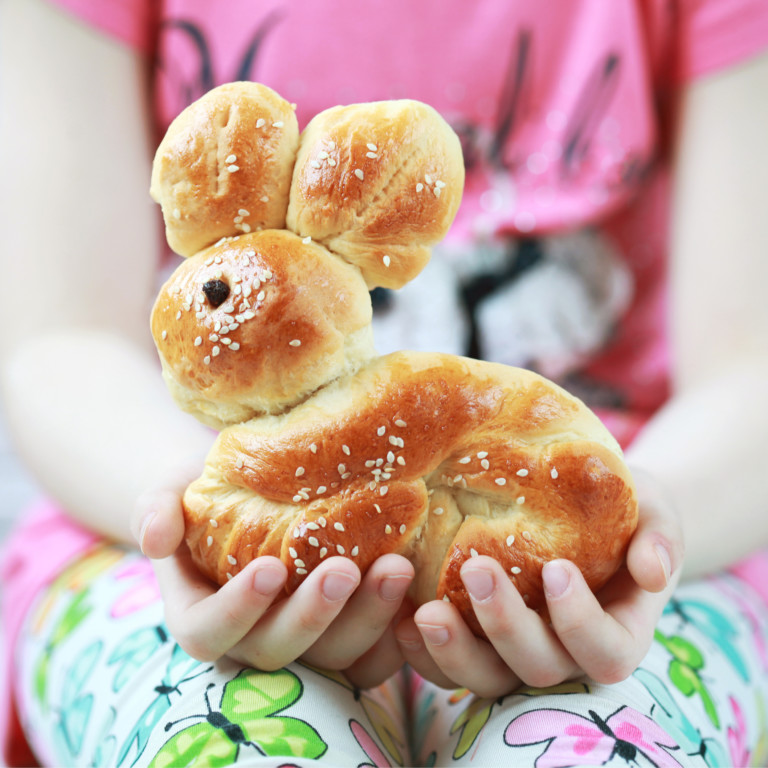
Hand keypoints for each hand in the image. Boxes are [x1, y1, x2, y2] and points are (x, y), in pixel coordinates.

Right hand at [131, 472, 414, 688]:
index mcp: (201, 614)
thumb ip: (157, 508)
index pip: (210, 631)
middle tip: (347, 568)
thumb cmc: (206, 494)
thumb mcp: (172, 490)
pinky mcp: (344, 639)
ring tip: (398, 567)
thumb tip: (157, 535)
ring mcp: (301, 644)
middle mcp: (251, 641)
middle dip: (315, 614)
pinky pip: (372, 659)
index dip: (238, 608)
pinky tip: (418, 595)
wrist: (253, 496)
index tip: (269, 568)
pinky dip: (396, 636)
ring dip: (367, 619)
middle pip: (280, 649)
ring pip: (334, 658)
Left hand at [395, 469, 683, 697]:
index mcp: (617, 631)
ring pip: (488, 679)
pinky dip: (423, 651)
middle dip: (505, 625)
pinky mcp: (478, 640)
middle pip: (538, 668)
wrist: (584, 505)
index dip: (580, 623)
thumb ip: (661, 538)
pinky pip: (448, 664)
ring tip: (424, 611)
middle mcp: (566, 653)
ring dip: (455, 651)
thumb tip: (653, 573)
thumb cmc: (624, 507)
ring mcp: (518, 652)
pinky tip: (400, 617)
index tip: (557, 569)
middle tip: (476, 567)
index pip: (605, 653)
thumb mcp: (654, 510)